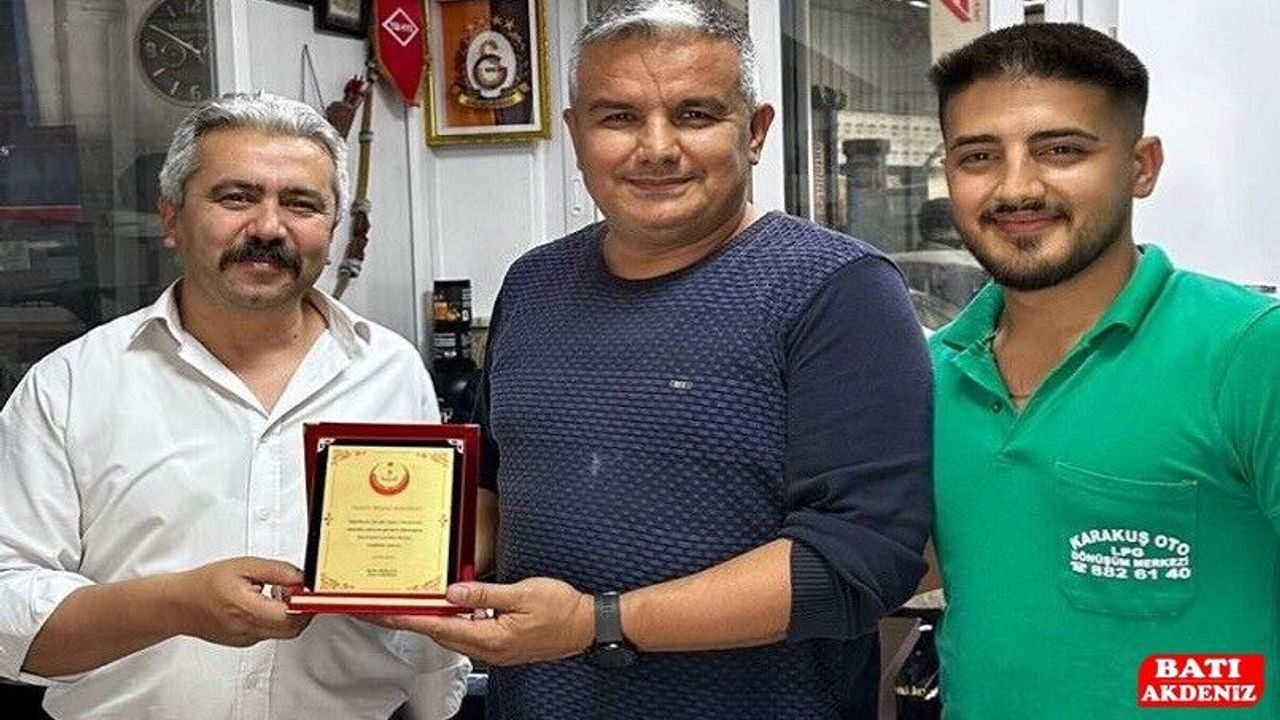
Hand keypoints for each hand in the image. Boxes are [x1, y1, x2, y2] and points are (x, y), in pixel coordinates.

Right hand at [169, 557, 311, 646]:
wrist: (178, 604)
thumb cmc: (205, 584)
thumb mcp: (244, 566)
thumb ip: (277, 571)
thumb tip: (302, 577)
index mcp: (248, 610)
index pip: (292, 617)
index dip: (307, 604)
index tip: (311, 592)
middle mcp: (249, 630)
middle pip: (293, 628)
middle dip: (302, 609)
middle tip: (296, 589)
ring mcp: (247, 639)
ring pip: (282, 631)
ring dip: (288, 613)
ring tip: (274, 592)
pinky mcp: (245, 641)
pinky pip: (269, 632)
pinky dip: (274, 618)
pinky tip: (263, 602)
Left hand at [373, 578, 593, 665]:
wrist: (588, 626)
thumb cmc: (562, 610)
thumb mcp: (523, 593)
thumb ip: (485, 594)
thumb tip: (453, 592)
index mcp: (491, 638)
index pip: (439, 627)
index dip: (409, 619)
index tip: (384, 613)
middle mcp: (489, 649)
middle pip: (440, 635)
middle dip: (412, 621)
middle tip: (385, 609)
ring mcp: (496, 650)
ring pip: (454, 635)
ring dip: (432, 621)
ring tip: (411, 606)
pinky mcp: (503, 645)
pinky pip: (470, 634)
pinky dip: (454, 622)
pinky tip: (450, 609)